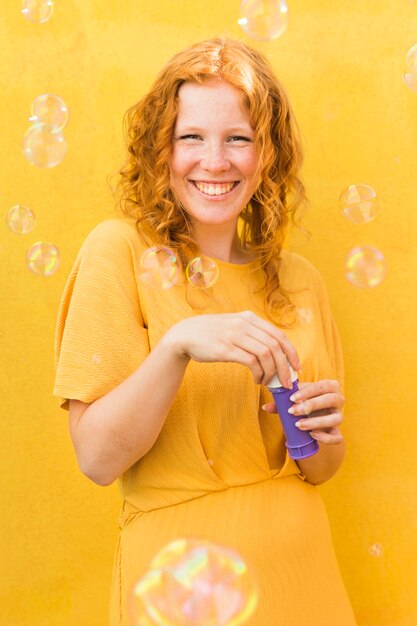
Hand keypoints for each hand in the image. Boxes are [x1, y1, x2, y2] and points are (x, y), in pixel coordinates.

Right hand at [165, 310, 300, 386]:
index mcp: (249, 318)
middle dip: (285, 367)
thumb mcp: (234, 325)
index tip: (296, 367)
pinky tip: (257, 380)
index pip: (279, 335)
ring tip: (268, 382)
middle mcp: (244, 324)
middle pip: (275, 346)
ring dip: (271, 373)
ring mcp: (235, 335)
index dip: (291, 352)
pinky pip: (251, 362)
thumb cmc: (211, 334)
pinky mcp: (225, 349)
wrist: (185, 335)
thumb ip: (252, 333)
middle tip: (287, 382)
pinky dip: (259, 374)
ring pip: (265, 355)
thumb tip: (274, 351)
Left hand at [263, 379, 343, 443]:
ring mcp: (340, 417)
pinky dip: (326, 437)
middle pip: (331, 399)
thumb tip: (266, 407)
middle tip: (293, 411)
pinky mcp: (338, 433)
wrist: (315, 419)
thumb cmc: (305, 403)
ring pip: (336, 418)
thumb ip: (282, 402)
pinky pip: (337, 437)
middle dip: (311, 405)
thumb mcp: (295, 400)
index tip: (292, 398)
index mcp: (330, 387)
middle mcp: (339, 400)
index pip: (322, 386)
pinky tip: (312, 435)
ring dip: (317, 421)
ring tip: (299, 425)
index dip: (307, 392)